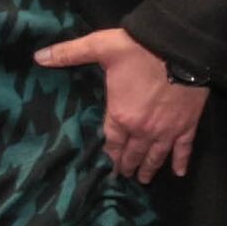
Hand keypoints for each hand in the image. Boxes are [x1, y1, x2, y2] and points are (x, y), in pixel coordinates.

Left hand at [35, 31, 206, 181]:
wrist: (182, 47)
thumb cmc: (139, 48)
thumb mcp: (100, 46)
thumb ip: (69, 53)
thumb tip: (38, 57)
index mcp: (120, 115)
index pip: (111, 142)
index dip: (108, 156)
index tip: (107, 168)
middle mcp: (142, 129)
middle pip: (132, 153)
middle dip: (126, 166)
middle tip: (124, 176)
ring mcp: (167, 130)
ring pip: (156, 155)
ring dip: (149, 168)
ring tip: (144, 179)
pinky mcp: (187, 125)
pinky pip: (183, 149)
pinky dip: (181, 162)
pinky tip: (179, 173)